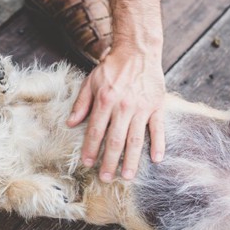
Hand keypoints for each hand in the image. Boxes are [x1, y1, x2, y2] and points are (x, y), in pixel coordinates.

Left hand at [67, 47, 165, 181]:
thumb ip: (81, 104)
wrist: (138, 50)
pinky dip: (159, 144)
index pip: (96, 131)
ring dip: (131, 160)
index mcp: (105, 101)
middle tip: (106, 178)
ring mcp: (142, 107)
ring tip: (127, 176)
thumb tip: (70, 124)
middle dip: (109, 161)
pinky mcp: (157, 106)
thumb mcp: (90, 82)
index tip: (88, 164)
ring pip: (136, 139)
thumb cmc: (112, 68)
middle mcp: (124, 106)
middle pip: (115, 140)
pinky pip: (158, 128)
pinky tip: (156, 159)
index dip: (91, 149)